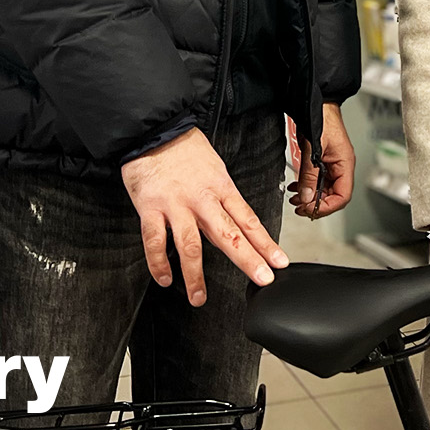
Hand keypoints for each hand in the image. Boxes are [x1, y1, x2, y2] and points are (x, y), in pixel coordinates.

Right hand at [121, 128, 288, 305]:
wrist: (153, 130)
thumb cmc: (185, 149)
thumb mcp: (215, 167)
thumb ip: (223, 197)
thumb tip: (236, 221)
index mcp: (221, 187)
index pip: (248, 220)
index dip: (265, 243)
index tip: (279, 262)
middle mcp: (202, 199)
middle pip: (229, 234)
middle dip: (247, 259)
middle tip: (262, 279)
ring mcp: (176, 205)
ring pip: (190, 246)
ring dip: (195, 276)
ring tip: (199, 298)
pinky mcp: (150, 208)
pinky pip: (155, 242)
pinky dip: (159, 264)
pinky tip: (165, 279)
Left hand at [294, 103, 354, 218]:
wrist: (317, 101)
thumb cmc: (321, 117)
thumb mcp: (313, 148)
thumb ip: (309, 174)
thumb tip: (306, 196)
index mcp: (345, 164)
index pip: (342, 196)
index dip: (326, 207)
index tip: (310, 209)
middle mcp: (341, 166)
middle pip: (333, 196)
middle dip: (315, 204)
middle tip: (299, 207)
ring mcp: (332, 163)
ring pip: (324, 189)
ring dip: (309, 196)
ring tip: (295, 199)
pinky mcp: (323, 160)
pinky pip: (317, 180)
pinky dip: (307, 186)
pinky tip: (296, 187)